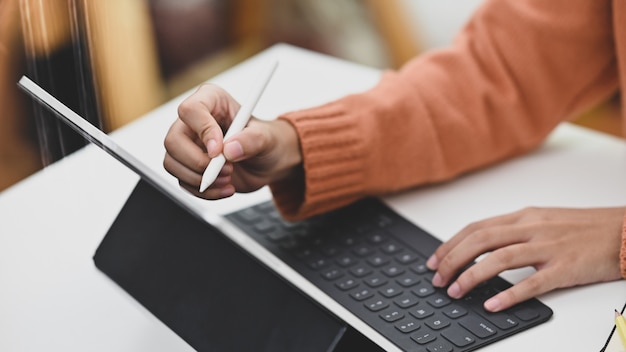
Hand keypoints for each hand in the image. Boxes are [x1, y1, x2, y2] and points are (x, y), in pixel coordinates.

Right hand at [163, 84, 301, 198]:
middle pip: (173, 140)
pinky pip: (182, 181)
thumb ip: (251, 140)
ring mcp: (188, 144)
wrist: (269, 162)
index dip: (202, 131)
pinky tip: (225, 188)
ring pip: (172, 163)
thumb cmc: (268, 141)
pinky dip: (205, 191)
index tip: (219, 151)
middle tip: (226, 170)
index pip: (191, 110)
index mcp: (211, 101)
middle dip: (198, 162)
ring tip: (228, 179)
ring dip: (200, 179)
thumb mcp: (267, 138)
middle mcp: (194, 122)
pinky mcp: (189, 166)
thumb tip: (229, 149)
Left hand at [426, 206, 624, 311]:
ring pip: (499, 258)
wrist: (624, 231)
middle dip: (452, 260)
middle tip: (438, 279)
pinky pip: (532, 282)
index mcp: (523, 217)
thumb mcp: (543, 221)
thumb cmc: (584, 228)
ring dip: (472, 276)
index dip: (450, 244)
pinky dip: (509, 293)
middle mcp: (531, 228)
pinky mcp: (565, 268)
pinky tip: (492, 303)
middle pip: (480, 240)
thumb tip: (481, 245)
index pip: (476, 228)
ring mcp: (548, 247)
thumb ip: (514, 231)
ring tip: (455, 292)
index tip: (434, 260)